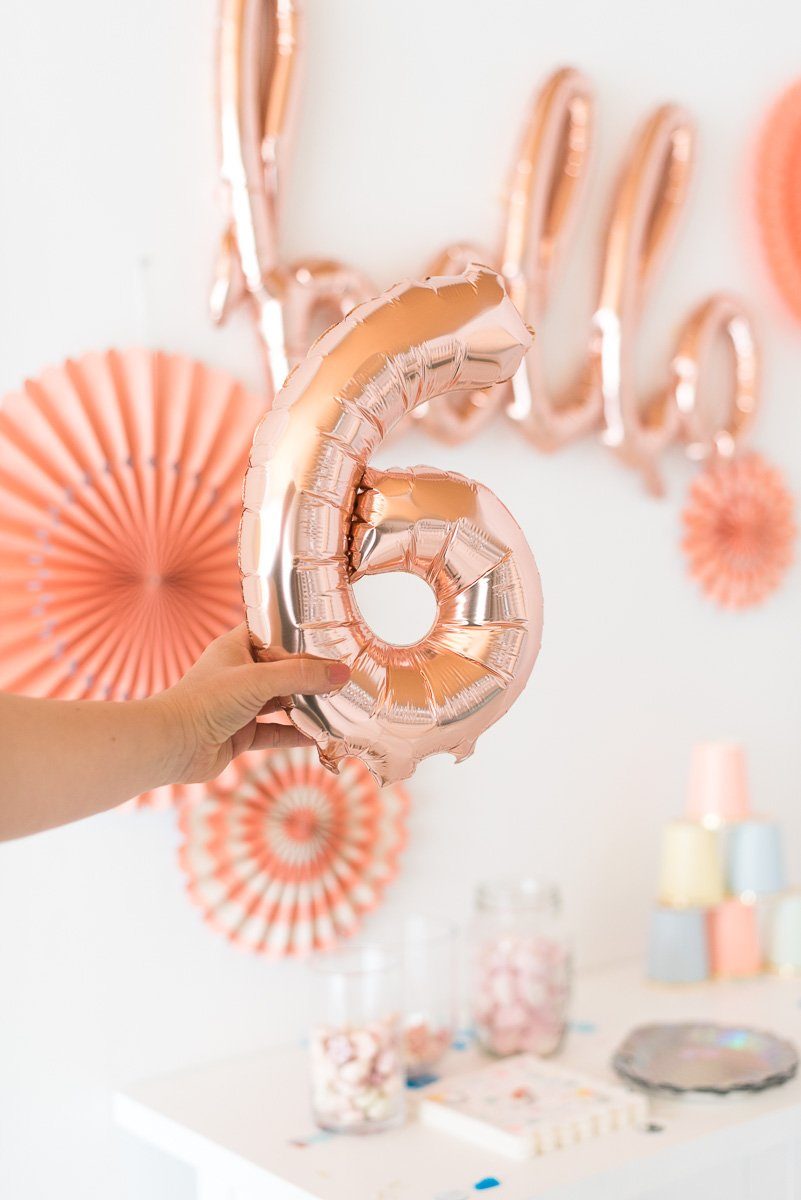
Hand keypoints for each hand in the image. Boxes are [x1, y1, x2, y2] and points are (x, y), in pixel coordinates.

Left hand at [157, 624, 349, 784]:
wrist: (172, 745)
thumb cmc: (205, 701)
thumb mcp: (259, 680)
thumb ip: (302, 676)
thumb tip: (342, 673)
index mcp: (235, 648)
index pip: (271, 632)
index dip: (296, 633)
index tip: (328, 635)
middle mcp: (238, 674)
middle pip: (282, 669)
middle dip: (309, 674)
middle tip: (341, 674)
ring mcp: (240, 705)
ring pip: (281, 701)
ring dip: (306, 705)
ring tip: (337, 704)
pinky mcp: (242, 733)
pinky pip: (276, 731)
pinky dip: (296, 734)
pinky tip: (319, 735)